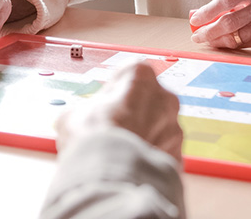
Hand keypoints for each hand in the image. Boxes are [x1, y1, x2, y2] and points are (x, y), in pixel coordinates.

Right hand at [56, 61, 182, 160]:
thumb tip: (80, 120)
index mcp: (141, 76)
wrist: (111, 176)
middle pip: (148, 100)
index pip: (130, 73)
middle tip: (111, 127)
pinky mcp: (178, 156)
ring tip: (118, 150)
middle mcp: (164, 98)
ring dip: (142, 136)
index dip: (115, 89)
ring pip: (157, 127)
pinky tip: (129, 163)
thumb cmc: (94, 138)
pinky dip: (149, 156)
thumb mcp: (73, 113)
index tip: (105, 101)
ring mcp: (174, 129)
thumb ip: (86, 110)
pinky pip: (161, 151)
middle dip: (133, 112)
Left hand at [189, 0, 250, 48]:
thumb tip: (209, 11)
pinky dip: (231, 44)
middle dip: (207, 31)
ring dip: (217, 40)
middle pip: (228, 22)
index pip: (225, 1)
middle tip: (197, 35)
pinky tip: (223, 43)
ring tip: (206, 40)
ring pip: (235, 36)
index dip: (207, 11)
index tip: (195, 18)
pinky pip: (246, 44)